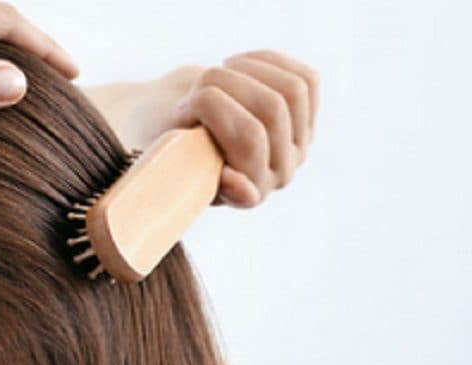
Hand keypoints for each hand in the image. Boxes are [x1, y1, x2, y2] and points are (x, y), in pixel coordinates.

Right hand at [129, 50, 319, 207]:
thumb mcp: (169, 160)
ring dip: (244, 70)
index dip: (213, 109)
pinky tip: (236, 66)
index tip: (180, 112)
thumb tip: (249, 193)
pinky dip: (266, 62)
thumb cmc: (165, 149)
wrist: (173, 131)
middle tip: (190, 91)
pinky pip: (305, 79)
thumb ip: (201, 176)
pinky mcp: (307, 117)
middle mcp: (278, 174)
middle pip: (271, 107)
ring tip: (214, 75)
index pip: (249, 137)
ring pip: (290, 89)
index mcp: (247, 194)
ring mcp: (298, 145)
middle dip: (221, 84)